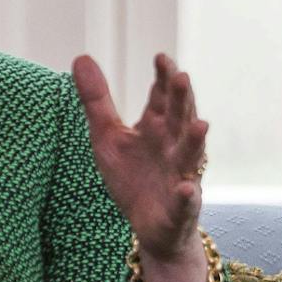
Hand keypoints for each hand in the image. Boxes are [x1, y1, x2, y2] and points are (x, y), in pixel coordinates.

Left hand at [72, 53, 207, 262]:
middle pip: (180, 118)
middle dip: (182, 100)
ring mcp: (180, 175)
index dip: (163, 78)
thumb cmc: (132, 175)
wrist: (150, 225)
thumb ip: (96, 100)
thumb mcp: (107, 136)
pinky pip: (185, 201)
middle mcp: (173, 146)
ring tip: (200, 125)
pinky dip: (186, 195)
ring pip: (190, 156)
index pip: (162, 97)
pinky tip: (185, 188)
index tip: (161, 57)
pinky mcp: (180, 207)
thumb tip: (81, 56)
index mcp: (157, 127)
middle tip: (181, 77)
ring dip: (196, 142)